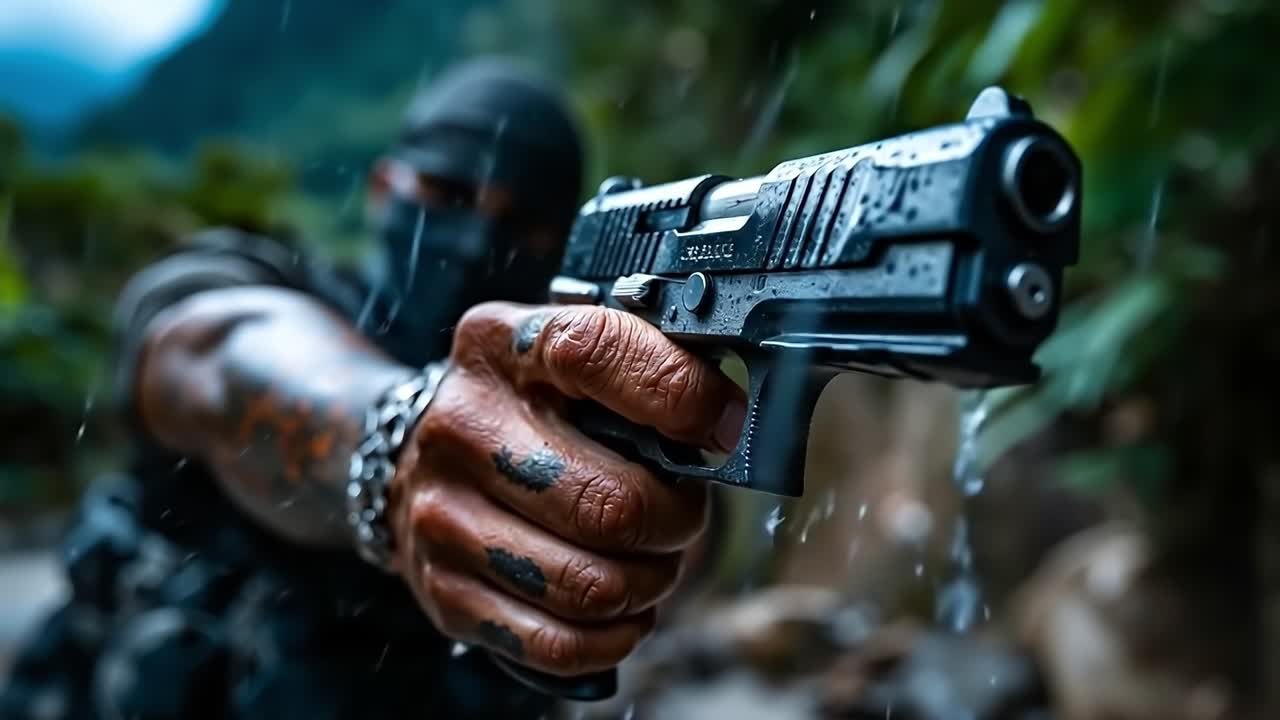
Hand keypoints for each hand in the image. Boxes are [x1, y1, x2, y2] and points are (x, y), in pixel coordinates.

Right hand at [388, 302, 746, 676]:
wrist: (422, 460)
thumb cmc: (530, 411)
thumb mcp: (569, 362)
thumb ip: (642, 370)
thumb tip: (733, 421)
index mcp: (501, 347)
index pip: (596, 354)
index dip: (679, 394)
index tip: (724, 425)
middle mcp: (461, 425)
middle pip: (611, 503)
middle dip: (676, 521)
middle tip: (683, 514)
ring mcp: (442, 513)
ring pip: (592, 585)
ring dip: (649, 583)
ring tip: (651, 560)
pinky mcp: (443, 590)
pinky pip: (558, 643)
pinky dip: (614, 636)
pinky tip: (622, 610)